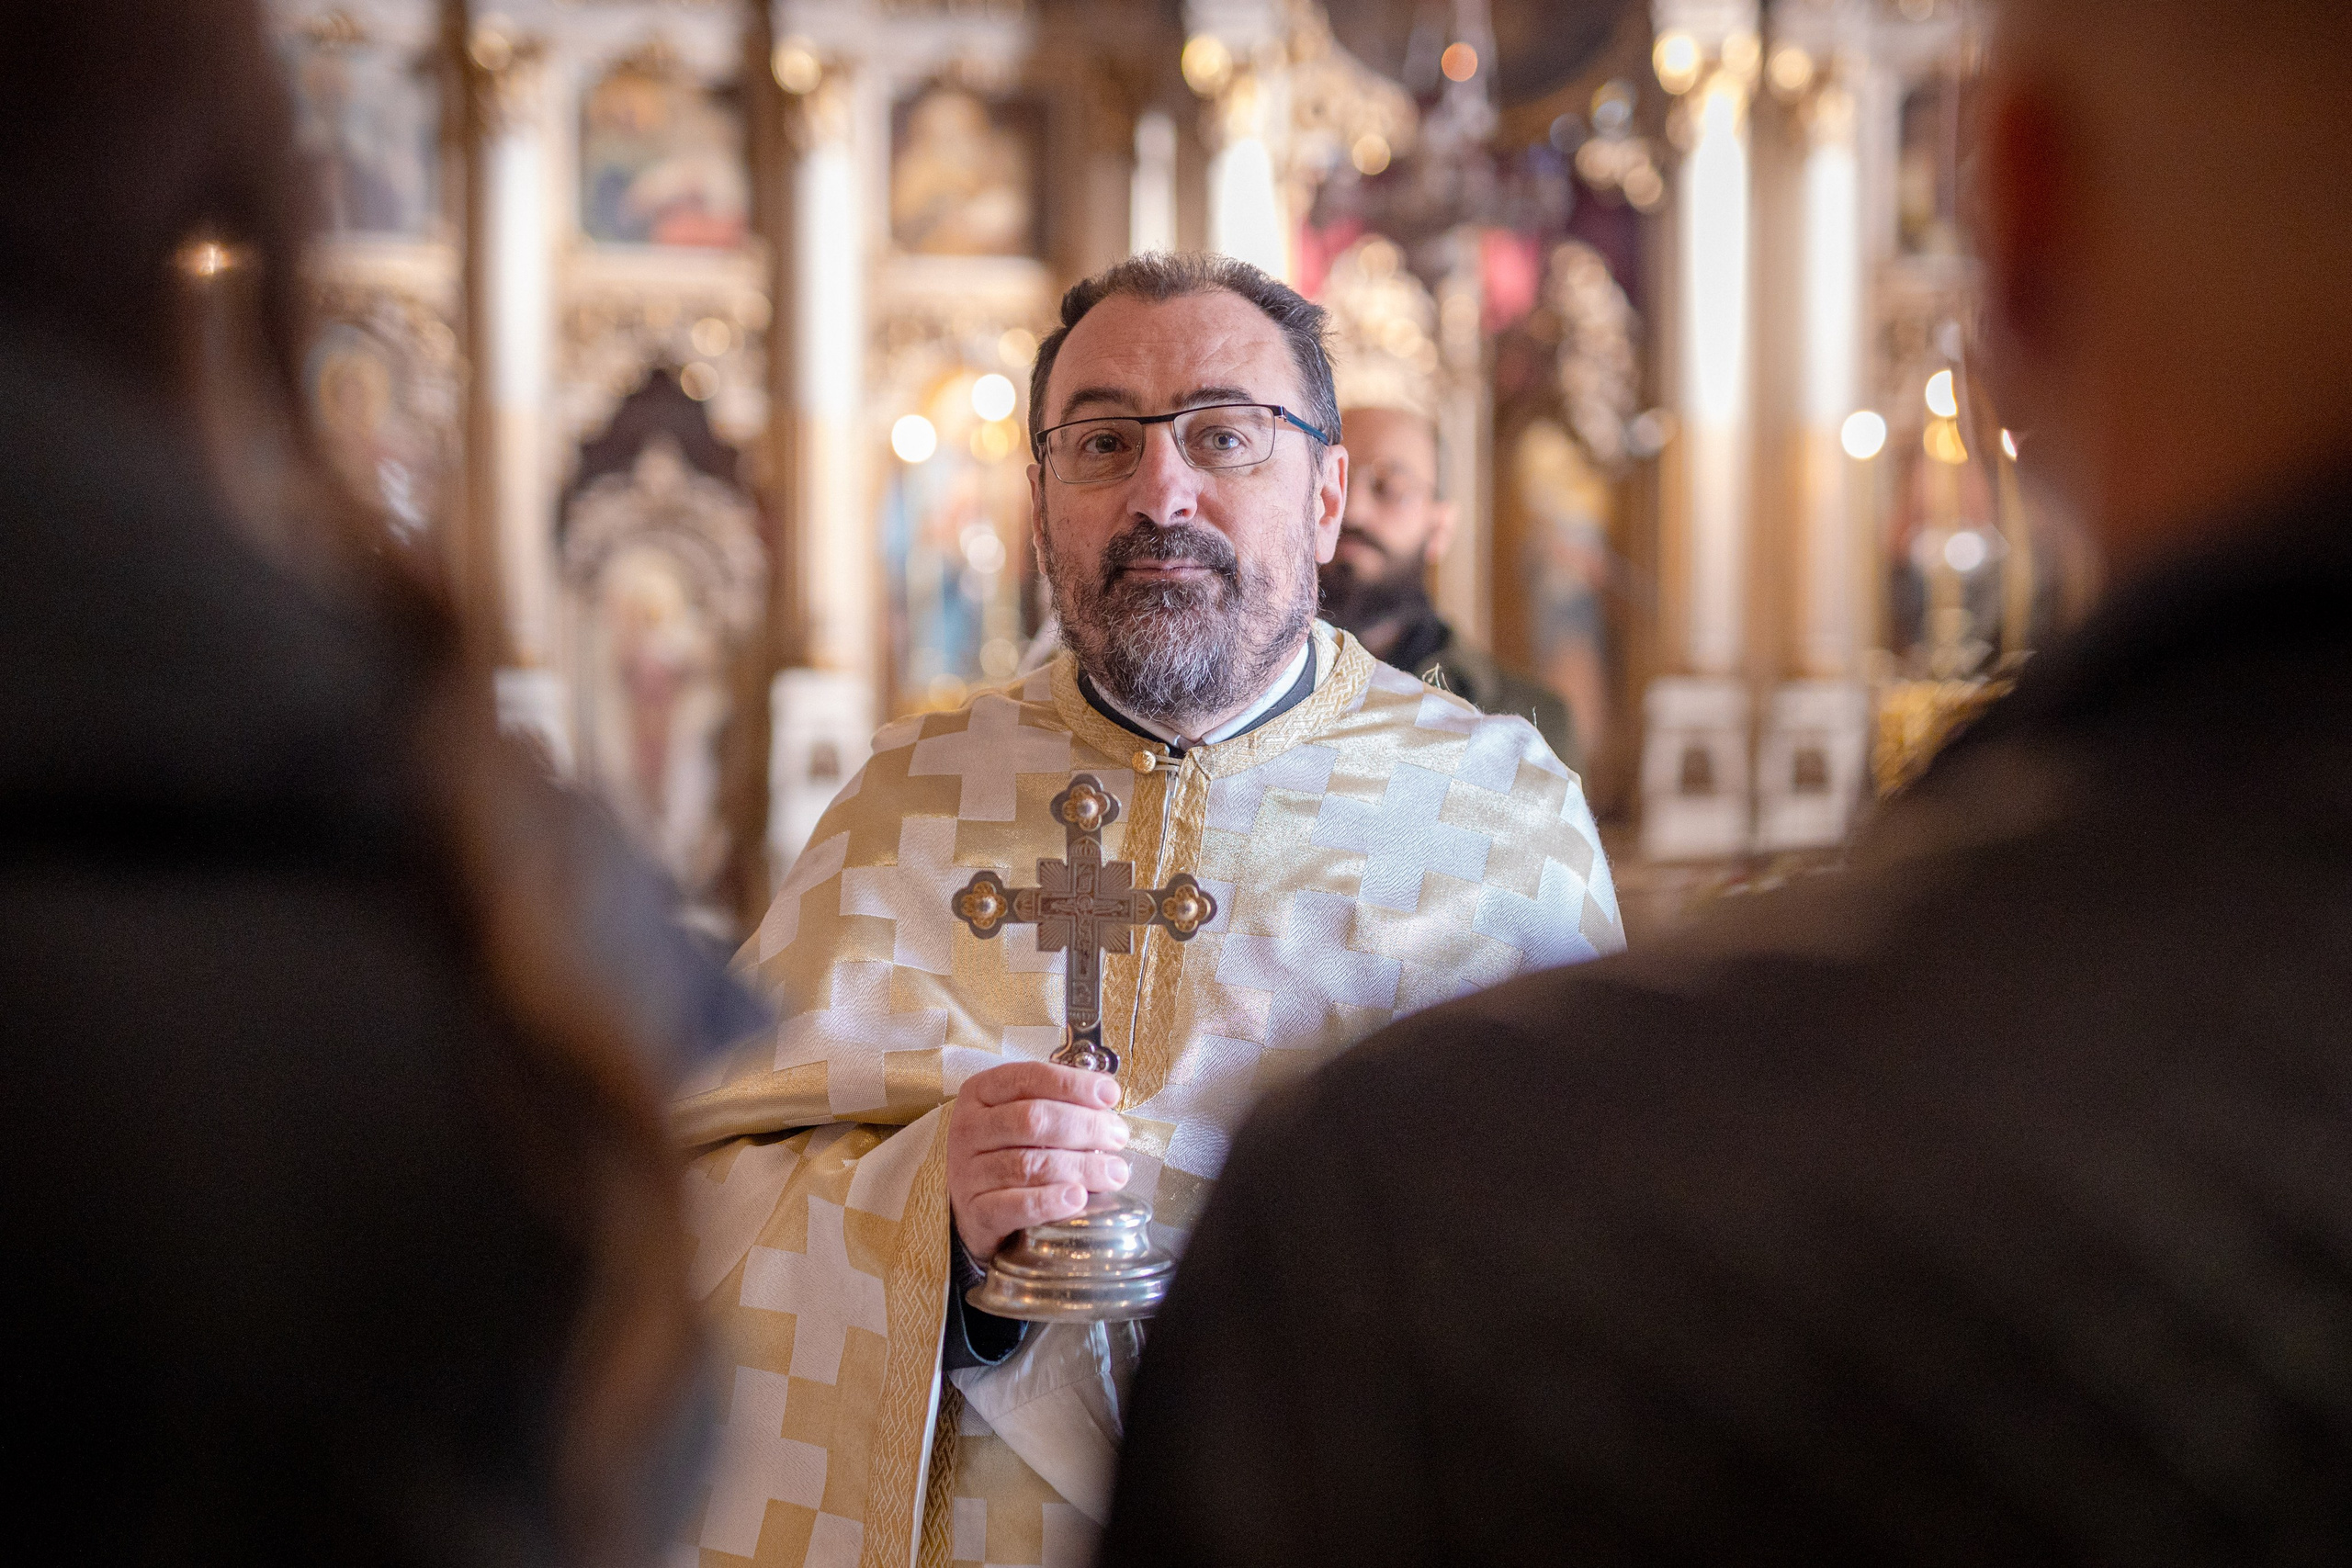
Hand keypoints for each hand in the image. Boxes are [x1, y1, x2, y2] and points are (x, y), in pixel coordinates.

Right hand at [949, 1061, 1131, 1261]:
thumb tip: (1106, 1100)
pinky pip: (1015, 1206)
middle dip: (1084, 1126)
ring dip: (1080, 1166)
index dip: (1072, 1084)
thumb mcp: (1019, 1117)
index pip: (1028, 1078)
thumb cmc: (1005, 1151)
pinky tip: (1078, 1198)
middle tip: (1118, 1137)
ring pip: (1028, 1164)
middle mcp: (969, 1129)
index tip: (1110, 1094)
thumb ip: (1057, 1104)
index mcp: (980, 1093)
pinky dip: (1050, 1201)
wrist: (971, 1207)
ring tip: (1114, 1172)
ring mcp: (968, 1173)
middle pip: (1032, 1120)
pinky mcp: (976, 1213)